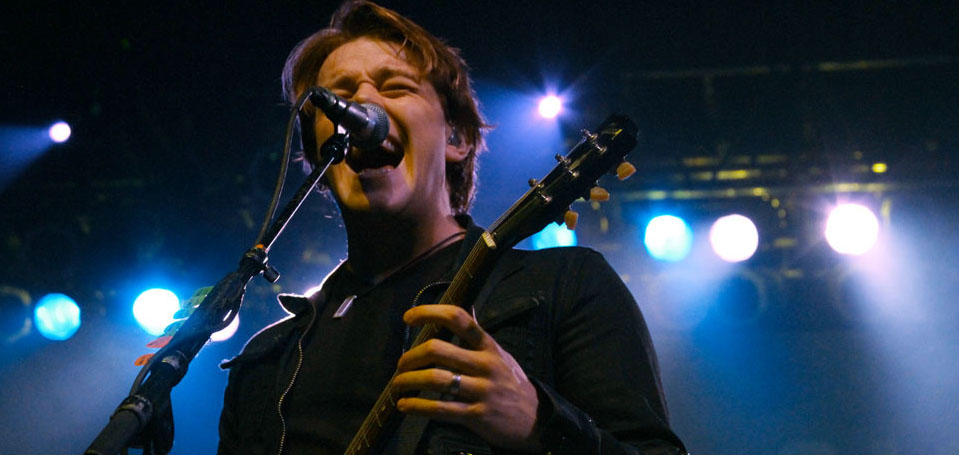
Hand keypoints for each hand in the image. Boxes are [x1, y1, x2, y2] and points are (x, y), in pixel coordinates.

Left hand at [392, 304, 542, 450]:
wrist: (535, 419)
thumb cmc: (510, 383)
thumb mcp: (500, 355)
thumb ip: (478, 337)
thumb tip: (467, 309)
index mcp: (489, 346)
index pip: (459, 319)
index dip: (430, 312)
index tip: (408, 317)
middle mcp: (486, 364)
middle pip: (438, 350)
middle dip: (411, 357)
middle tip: (401, 365)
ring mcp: (482, 390)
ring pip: (436, 379)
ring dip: (409, 381)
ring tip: (398, 385)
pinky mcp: (477, 415)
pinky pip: (441, 408)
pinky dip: (417, 407)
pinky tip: (404, 406)